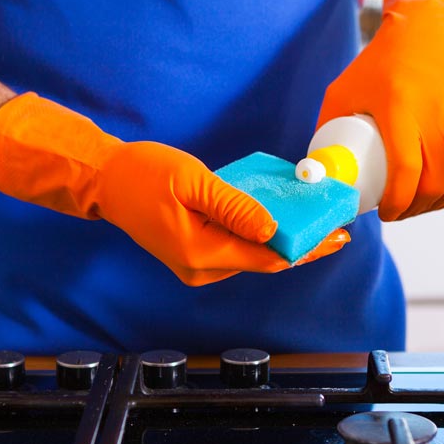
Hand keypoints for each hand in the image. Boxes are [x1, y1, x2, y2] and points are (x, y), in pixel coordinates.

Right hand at [0, 93, 347, 285]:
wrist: (106, 181)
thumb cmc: (143, 174)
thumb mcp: (194, 182)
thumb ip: (235, 208)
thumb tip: (273, 231)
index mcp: (200, 253)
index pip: (267, 258)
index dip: (306, 249)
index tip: (337, 237)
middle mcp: (200, 269)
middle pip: (264, 261)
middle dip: (300, 245)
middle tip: (334, 226)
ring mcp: (196, 266)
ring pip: (251, 255)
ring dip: (280, 239)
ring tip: (311, 218)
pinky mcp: (194, 256)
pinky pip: (235, 248)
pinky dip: (258, 234)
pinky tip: (278, 217)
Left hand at [316, 0, 443, 220]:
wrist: (432, 29)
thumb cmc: (382, 61)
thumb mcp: (344, 88)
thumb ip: (326, 123)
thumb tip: (317, 164)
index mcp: (401, 111)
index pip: (406, 173)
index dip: (397, 203)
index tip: (384, 213)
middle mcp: (437, 117)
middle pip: (433, 184)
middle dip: (413, 210)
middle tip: (396, 212)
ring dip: (437, 204)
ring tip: (416, 206)